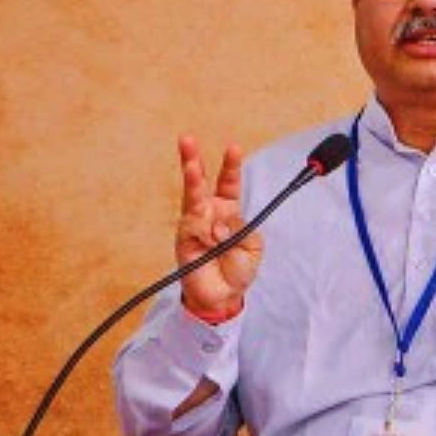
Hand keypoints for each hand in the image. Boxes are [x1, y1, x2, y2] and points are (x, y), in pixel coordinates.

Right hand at [175, 136, 259, 317]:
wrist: (223, 296)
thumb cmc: (238, 269)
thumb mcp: (252, 246)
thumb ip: (241, 227)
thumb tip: (222, 219)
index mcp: (229, 211)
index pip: (228, 183)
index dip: (231, 166)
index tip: (233, 147)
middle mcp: (209, 213)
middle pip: (199, 182)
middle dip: (192, 159)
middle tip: (186, 139)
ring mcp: (194, 224)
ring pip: (191, 197)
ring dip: (193, 181)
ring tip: (192, 164)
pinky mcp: (183, 238)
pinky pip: (194, 225)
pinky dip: (207, 231)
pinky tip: (213, 242)